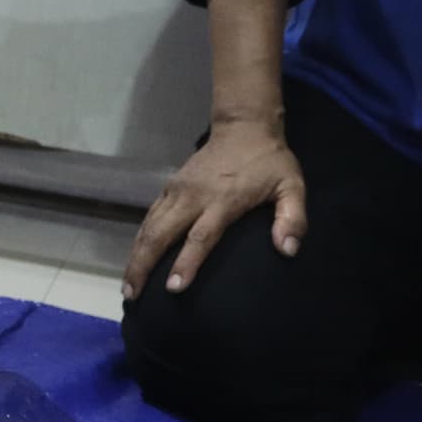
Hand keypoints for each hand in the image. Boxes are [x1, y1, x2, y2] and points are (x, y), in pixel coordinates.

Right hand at [123, 117, 305, 297]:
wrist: (243, 127)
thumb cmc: (270, 162)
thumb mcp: (292, 186)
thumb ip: (293, 218)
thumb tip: (288, 250)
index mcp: (223, 200)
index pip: (200, 237)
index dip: (186, 263)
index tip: (173, 288)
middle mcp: (193, 196)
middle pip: (160, 234)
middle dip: (143, 265)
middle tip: (132, 295)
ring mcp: (177, 190)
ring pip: (148, 227)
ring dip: (135, 256)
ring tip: (128, 286)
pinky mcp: (169, 187)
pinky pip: (149, 217)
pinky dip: (139, 240)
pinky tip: (134, 258)